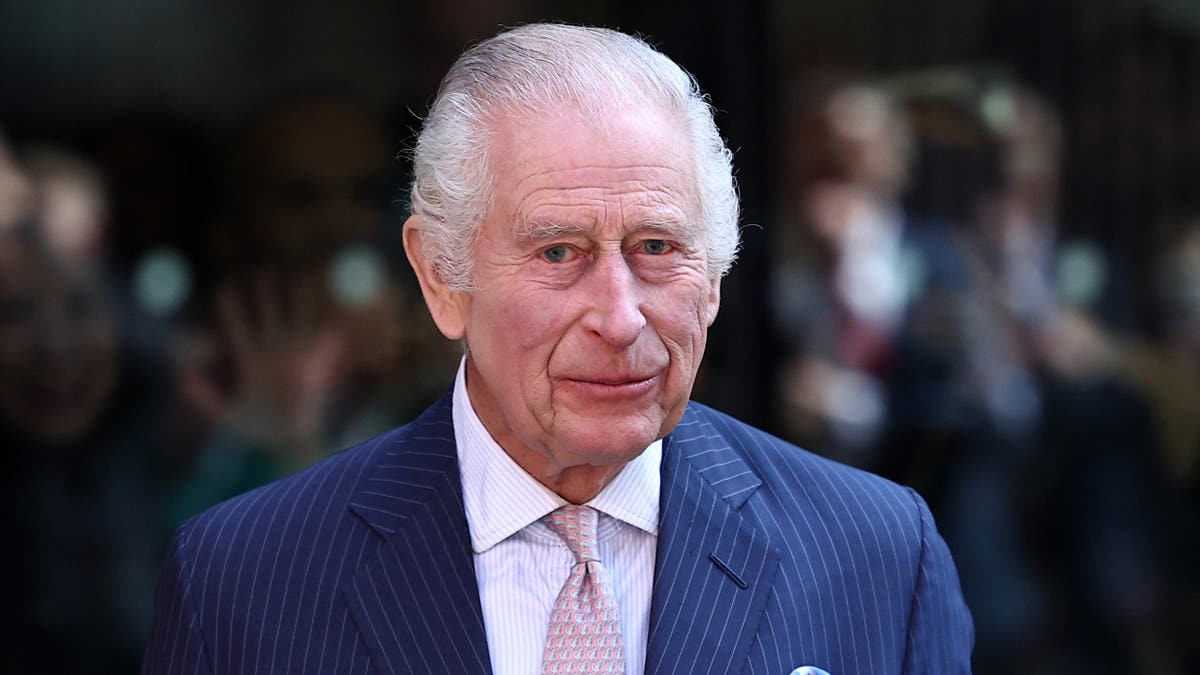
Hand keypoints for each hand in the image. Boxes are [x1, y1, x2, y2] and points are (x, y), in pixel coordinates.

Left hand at [178, 273, 348, 464]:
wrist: (287, 440)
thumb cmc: (257, 428)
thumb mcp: (228, 415)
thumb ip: (205, 398)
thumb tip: (183, 377)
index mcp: (251, 362)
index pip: (239, 331)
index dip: (232, 311)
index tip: (224, 288)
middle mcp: (272, 354)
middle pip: (268, 319)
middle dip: (265, 297)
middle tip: (262, 272)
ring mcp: (294, 358)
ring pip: (294, 322)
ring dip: (296, 302)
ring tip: (296, 279)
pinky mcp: (312, 367)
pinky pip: (319, 344)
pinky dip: (327, 330)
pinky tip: (330, 316)